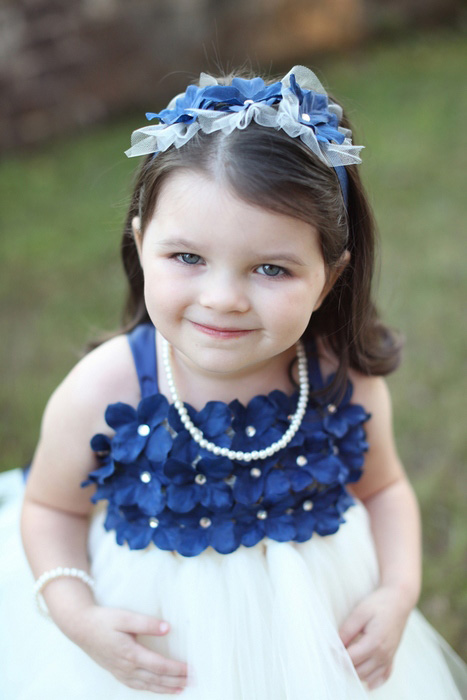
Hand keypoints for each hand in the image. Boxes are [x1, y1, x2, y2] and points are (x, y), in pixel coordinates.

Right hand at [67, 604, 187, 693]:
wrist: (79, 627)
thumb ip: (147, 623)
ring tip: (181, 689)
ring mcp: (120, 672)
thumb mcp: (125, 616)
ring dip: (165, 688)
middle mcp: (126, 668)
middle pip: (156, 679)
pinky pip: (136, 686)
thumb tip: (168, 629)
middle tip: (193, 681)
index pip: (159, 666)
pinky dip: (150, 689)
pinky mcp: (116, 672)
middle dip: (176, 681)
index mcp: (130, 654)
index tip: (191, 669)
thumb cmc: (102, 620)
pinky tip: (157, 688)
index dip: (177, 669)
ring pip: (147, 686)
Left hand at [339, 586, 412, 689]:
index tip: (329, 648)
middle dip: (345, 664)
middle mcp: (383, 654)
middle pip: (358, 671)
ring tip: (346, 659)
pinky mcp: (392, 657)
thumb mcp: (359, 612)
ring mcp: (389, 657)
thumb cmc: (379, 604)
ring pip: (368, 676)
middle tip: (335, 653)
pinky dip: (374, 680)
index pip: (350, 659)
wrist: (399, 600)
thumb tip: (335, 645)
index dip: (337, 655)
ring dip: (356, 671)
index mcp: (374, 643)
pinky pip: (383, 677)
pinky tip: (366, 680)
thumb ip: (347, 630)